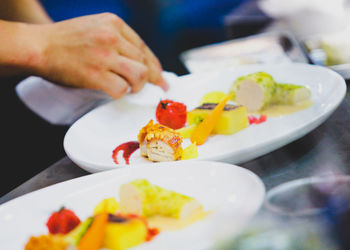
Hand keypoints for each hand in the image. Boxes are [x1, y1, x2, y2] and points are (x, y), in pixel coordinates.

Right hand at [33, 13, 167, 97]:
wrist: (38, 46)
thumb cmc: (64, 40)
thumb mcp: (95, 28)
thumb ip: (117, 41)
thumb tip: (140, 62)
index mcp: (113, 23)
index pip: (144, 47)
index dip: (155, 65)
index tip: (160, 78)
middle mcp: (112, 37)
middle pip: (144, 62)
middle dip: (150, 79)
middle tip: (149, 89)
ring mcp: (104, 55)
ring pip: (139, 76)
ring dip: (136, 86)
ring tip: (127, 88)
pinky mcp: (95, 74)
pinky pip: (121, 89)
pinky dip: (120, 93)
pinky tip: (113, 90)